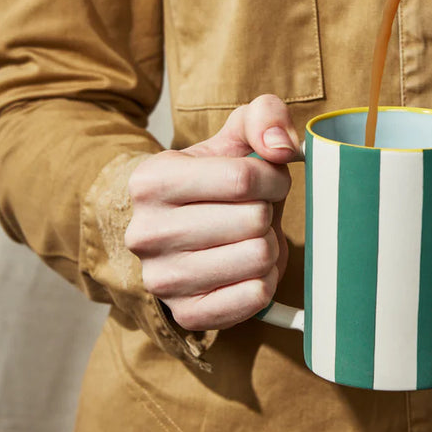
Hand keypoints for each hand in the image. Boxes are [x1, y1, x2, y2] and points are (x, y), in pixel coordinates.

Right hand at [125, 94, 299, 330]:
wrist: (175, 234)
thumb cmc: (210, 183)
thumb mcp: (230, 138)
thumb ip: (263, 117)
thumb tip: (284, 147)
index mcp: (151, 181)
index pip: (243, 177)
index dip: (273, 178)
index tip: (268, 181)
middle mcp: (147, 233)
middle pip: (254, 220)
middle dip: (267, 212)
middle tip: (253, 212)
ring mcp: (163, 279)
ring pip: (258, 257)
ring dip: (268, 246)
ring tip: (247, 238)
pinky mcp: (187, 314)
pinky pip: (256, 296)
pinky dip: (264, 280)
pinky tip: (245, 267)